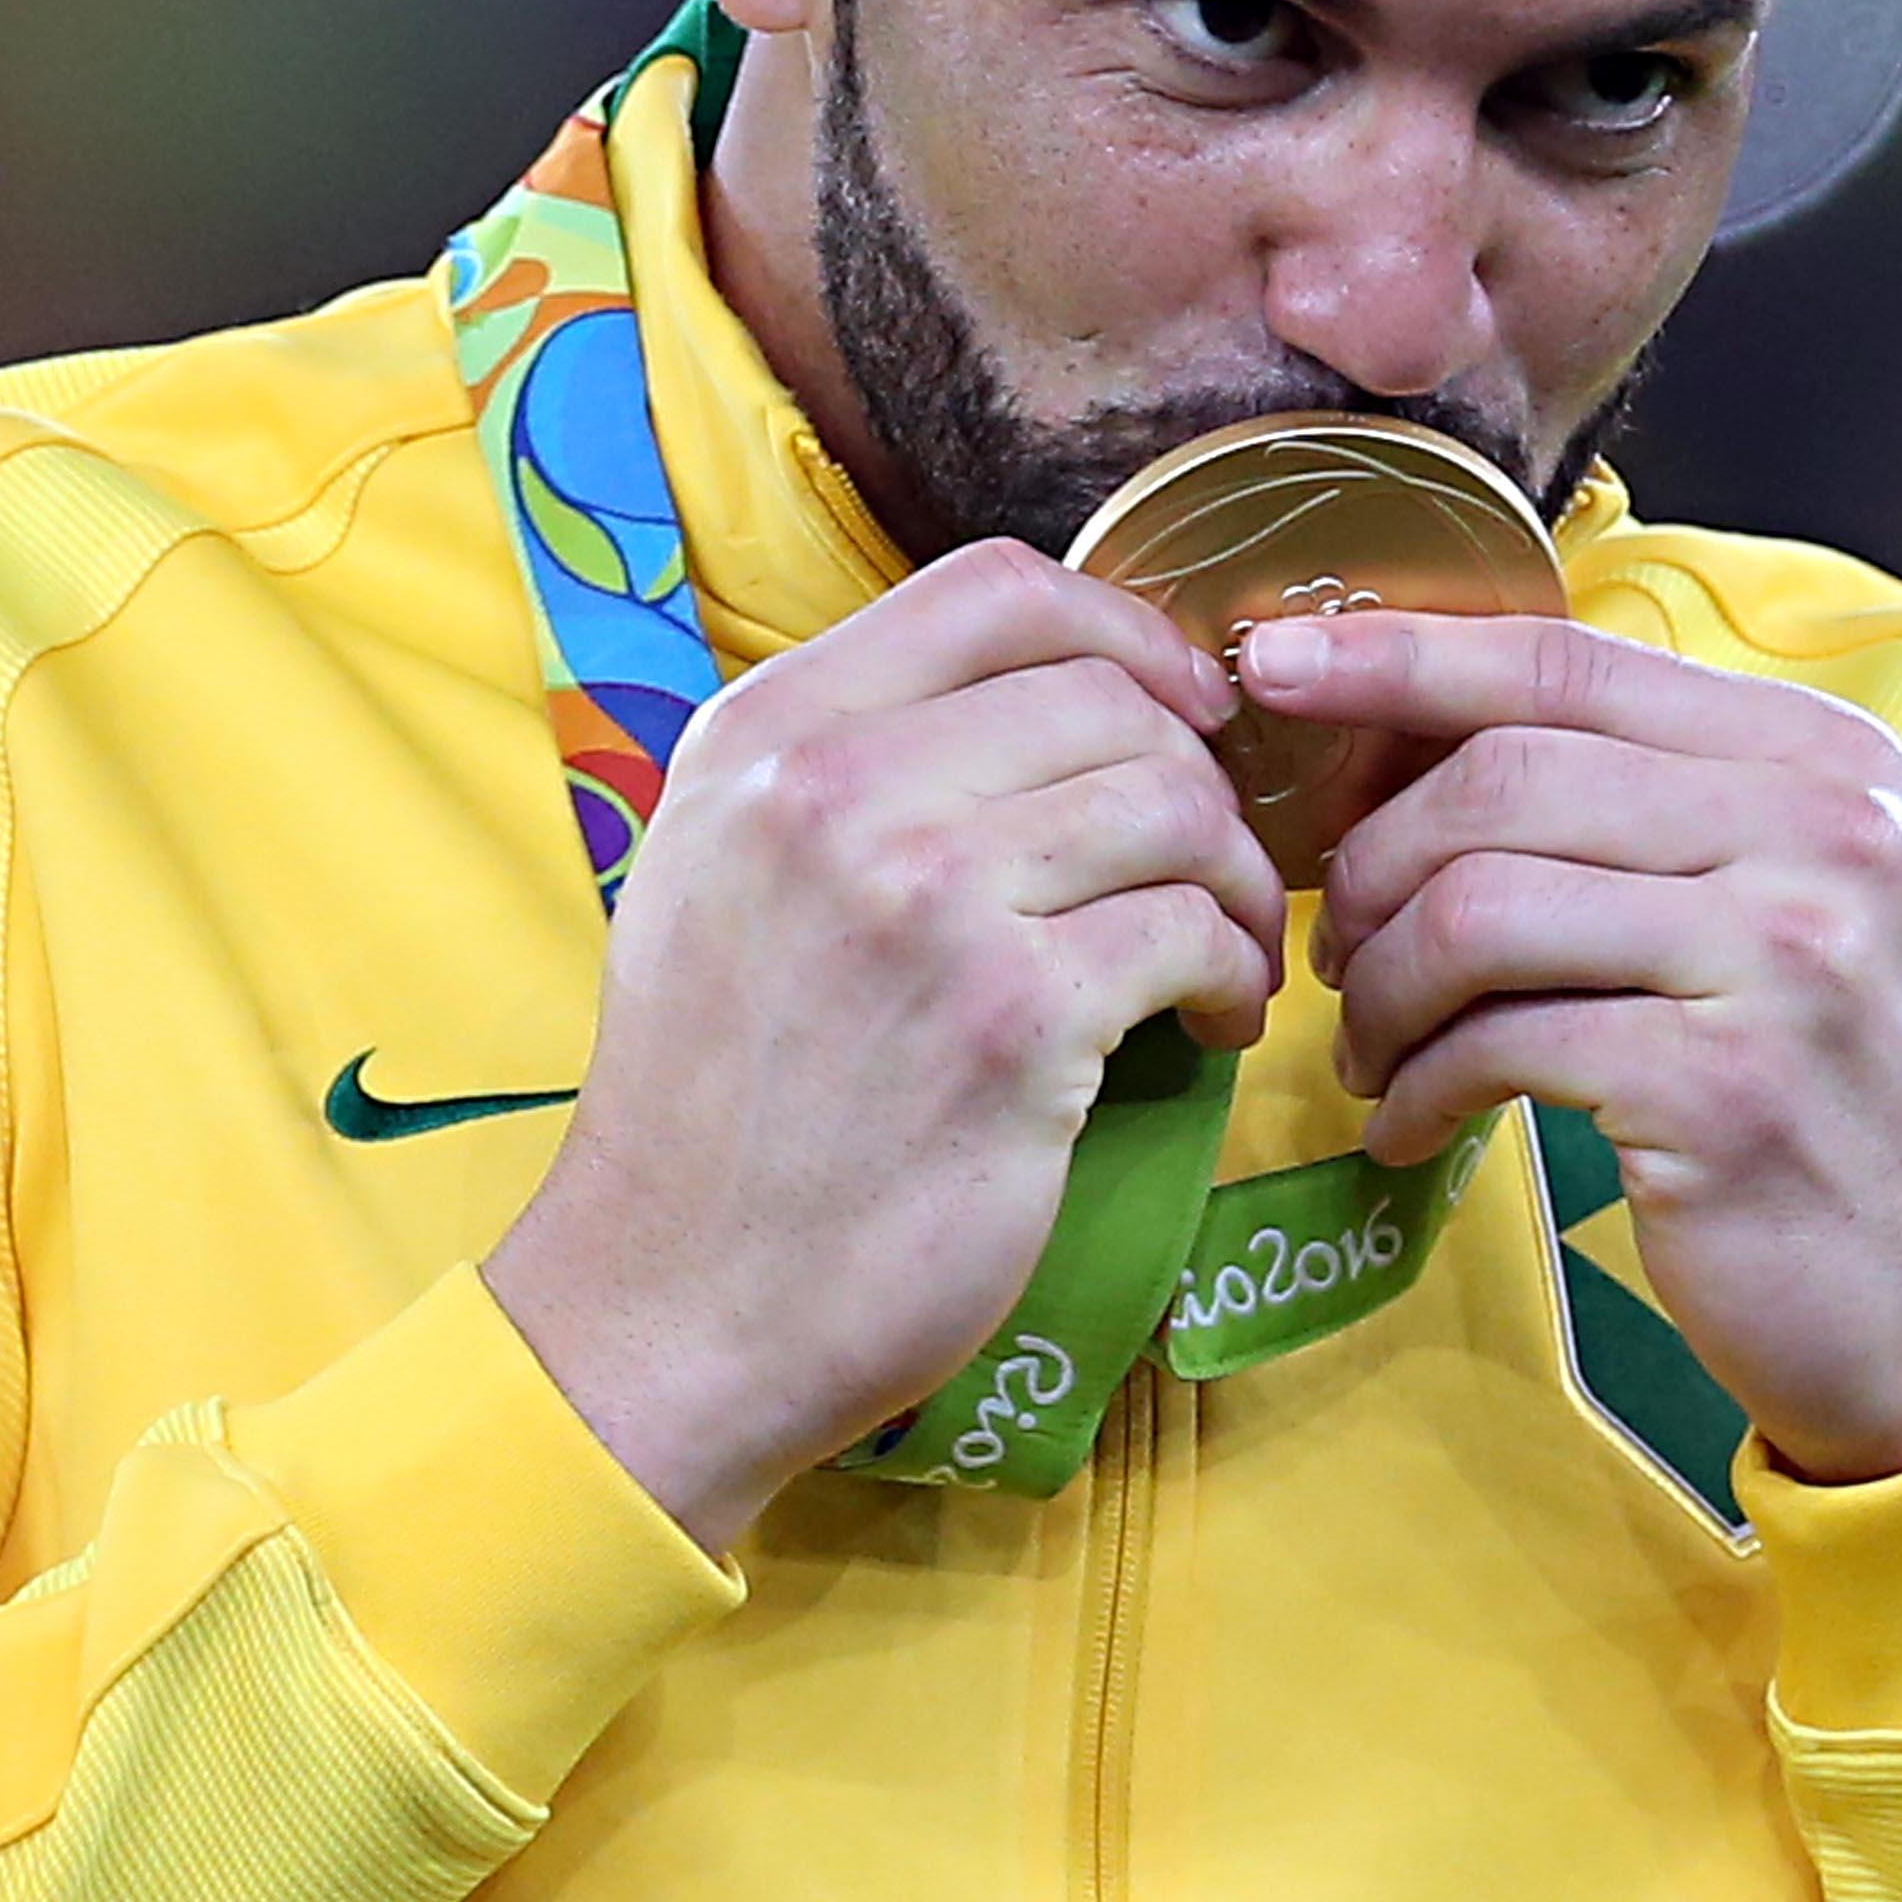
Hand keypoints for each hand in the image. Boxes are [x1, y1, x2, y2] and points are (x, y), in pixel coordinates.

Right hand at [486, 541, 1284, 1549]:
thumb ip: (849, 760)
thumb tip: (1050, 683)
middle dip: (1196, 776)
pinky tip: (1211, 1020)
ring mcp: (926, 902)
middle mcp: (834, 793)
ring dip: (1234, 877)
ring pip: (1174, 802)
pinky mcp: (1013, 1023)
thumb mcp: (721, 872)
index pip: (996, 589)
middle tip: (1203, 866)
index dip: (1125, 628)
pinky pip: (1191, 931)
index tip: (1180, 705)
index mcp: (762, 736)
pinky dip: (1233, 972)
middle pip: (1109, 696)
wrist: (667, 1312)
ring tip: (1220, 948)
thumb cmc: (717, 1101)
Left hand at [1269, 613, 1901, 1485]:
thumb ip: (1652, 807)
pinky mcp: (1726, 1092)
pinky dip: (1420, 1086)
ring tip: (1375, 1050)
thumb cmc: (1837, 1105)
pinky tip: (1413, 1124)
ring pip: (1479, 905)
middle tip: (1336, 946)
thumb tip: (1413, 737)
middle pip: (1502, 776)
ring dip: (1382, 986)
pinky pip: (1498, 1044)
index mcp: (1829, 759)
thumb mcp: (1793, 906)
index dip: (1397, 655)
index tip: (1273, 665)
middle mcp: (1824, 833)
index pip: (1569, 662)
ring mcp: (1786, 959)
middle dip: (1373, 859)